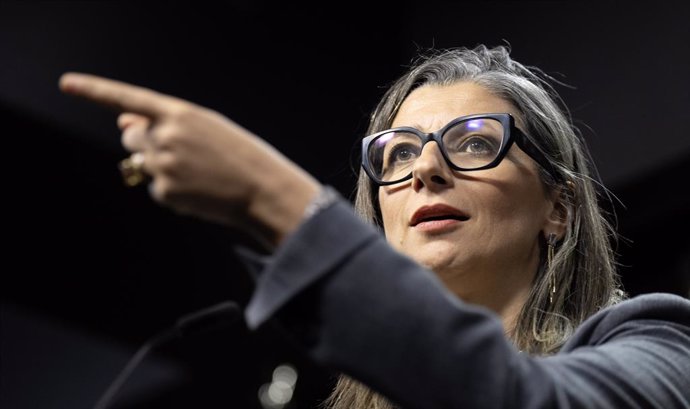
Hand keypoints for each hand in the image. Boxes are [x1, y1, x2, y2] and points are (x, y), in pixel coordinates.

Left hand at [59, 73, 319, 245]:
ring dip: (158, 165)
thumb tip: (124, 121)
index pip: (128, 98)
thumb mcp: (207, 127)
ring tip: (195, 173)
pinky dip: (172, 189)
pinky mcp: (164, 193)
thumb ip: (166, 121)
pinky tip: (198, 190)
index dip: (95, 91)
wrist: (262, 190)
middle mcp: (165, 137)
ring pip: (141, 163)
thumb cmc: (240, 154)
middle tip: (173, 151)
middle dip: (143, 142)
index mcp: (180, 114)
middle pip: (131, 137)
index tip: (67, 85)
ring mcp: (162, 166)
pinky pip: (156, 188)